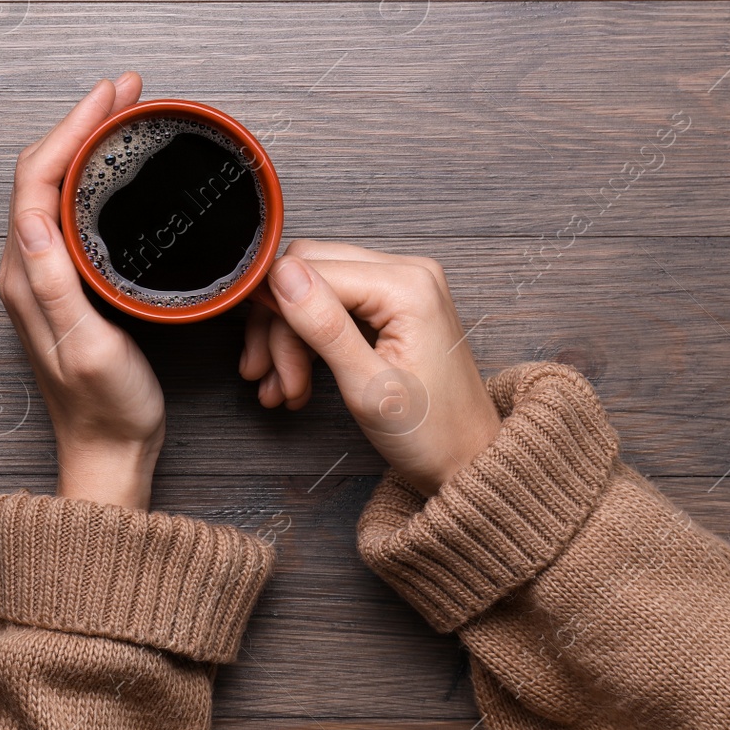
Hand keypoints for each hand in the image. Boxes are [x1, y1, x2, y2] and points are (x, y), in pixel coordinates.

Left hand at [0, 73, 164, 509]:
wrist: (109, 454)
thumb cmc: (106, 408)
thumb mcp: (88, 346)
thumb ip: (56, 284)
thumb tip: (32, 214)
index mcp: (26, 275)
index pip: (38, 178)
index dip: (73, 129)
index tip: (111, 96)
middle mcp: (27, 267)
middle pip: (44, 172)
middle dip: (83, 122)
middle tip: (129, 91)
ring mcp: (45, 274)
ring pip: (58, 187)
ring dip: (88, 143)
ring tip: (127, 114)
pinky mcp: (67, 283)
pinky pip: (73, 210)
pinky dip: (96, 176)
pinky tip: (122, 170)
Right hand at [239, 240, 500, 495]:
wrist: (468, 460)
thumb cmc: (432, 434)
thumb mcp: (369, 387)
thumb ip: (324, 326)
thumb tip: (281, 275)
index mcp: (407, 285)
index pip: (311, 270)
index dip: (276, 314)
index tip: (261, 363)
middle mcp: (406, 272)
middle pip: (309, 272)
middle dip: (279, 328)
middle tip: (267, 378)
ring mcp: (401, 285)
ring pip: (315, 289)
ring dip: (289, 339)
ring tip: (282, 389)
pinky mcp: (392, 304)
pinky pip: (334, 304)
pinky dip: (309, 340)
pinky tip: (297, 379)